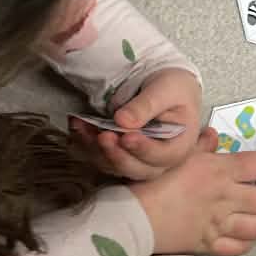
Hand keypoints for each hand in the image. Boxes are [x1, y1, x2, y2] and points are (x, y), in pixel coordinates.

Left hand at [74, 68, 200, 181]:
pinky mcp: (119, 155)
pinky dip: (85, 144)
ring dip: (95, 150)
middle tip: (103, 136)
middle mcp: (158, 160)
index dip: (143, 149)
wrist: (163, 87)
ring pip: (114, 165)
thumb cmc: (173, 88)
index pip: (162, 156)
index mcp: (179, 146)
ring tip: (81, 127)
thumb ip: (147, 105)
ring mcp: (137, 160)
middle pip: (136, 169)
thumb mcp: (166, 89)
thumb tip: (123, 121)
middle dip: (116, 154)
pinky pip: (100, 156)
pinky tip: (76, 126)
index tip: (127, 136)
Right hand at [131, 131, 255, 255]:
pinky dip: (251, 238)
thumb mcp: (179, 155)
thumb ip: (201, 144)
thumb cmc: (153, 182)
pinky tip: (249, 230)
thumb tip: (213, 134)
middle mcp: (229, 199)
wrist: (133, 219)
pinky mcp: (212, 245)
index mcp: (221, 172)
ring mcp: (223, 225)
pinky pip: (242, 246)